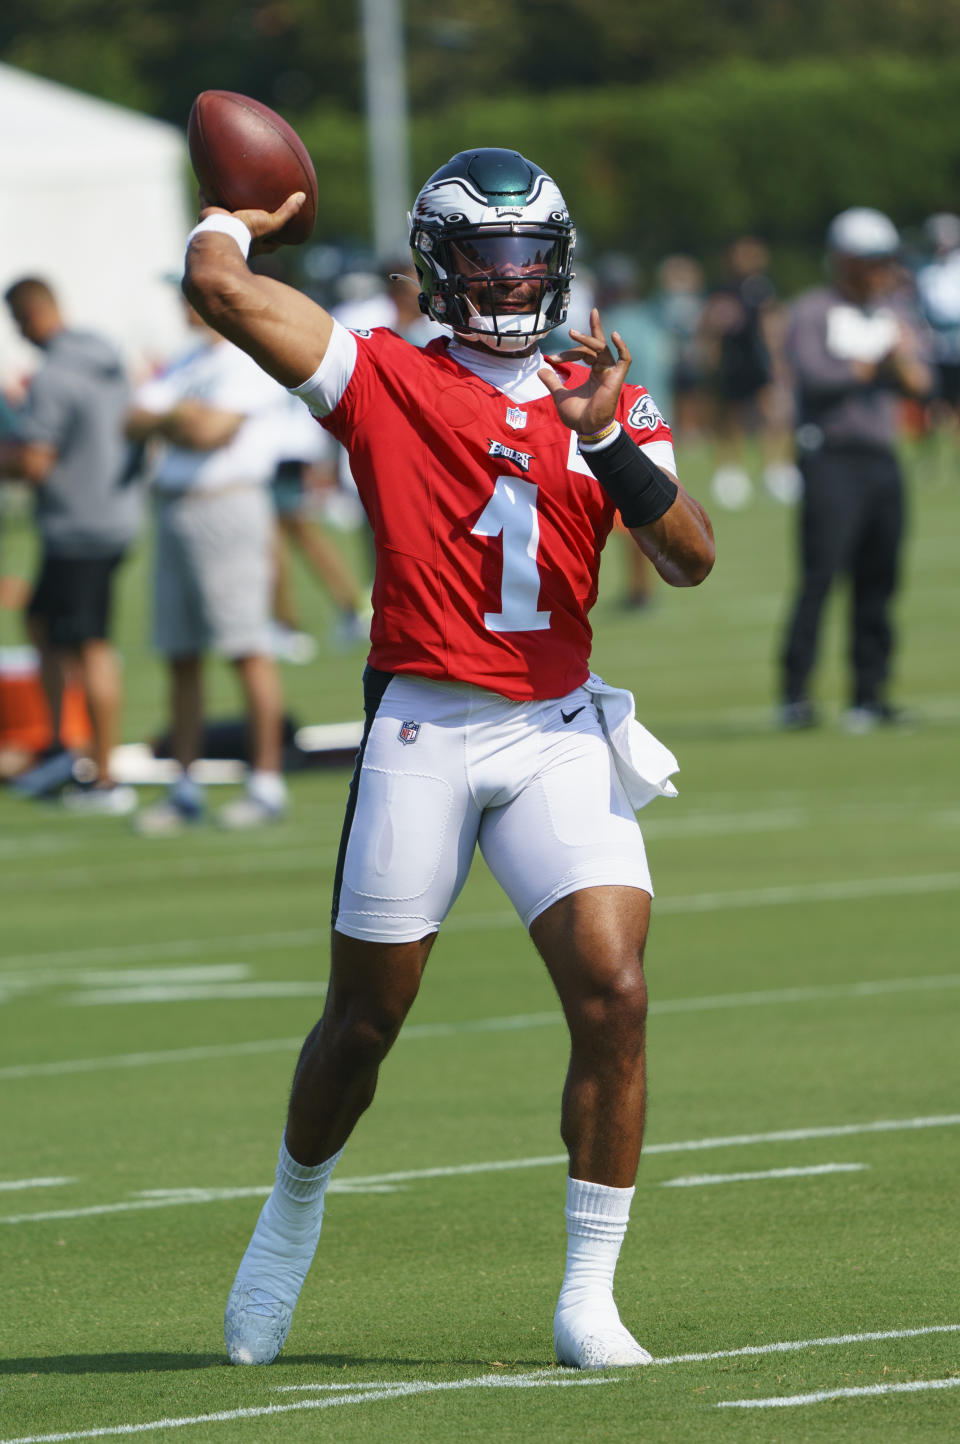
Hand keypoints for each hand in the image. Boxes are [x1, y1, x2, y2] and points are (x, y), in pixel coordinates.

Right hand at [197, 190, 305, 253]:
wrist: (220, 234)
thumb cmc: (248, 233)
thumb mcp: (272, 223)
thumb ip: (287, 212)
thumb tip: (302, 196)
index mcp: (257, 242)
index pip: (272, 239)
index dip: (279, 232)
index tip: (284, 222)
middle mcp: (240, 235)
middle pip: (249, 223)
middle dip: (252, 215)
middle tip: (258, 203)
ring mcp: (224, 226)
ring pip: (228, 211)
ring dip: (229, 202)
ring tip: (233, 188)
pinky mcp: (210, 215)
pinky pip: (208, 200)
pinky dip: (207, 192)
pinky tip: (207, 181)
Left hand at [538, 309, 630, 435]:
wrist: (586, 429)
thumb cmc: (577, 416)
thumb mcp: (560, 395)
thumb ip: (553, 382)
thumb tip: (540, 370)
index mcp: (594, 373)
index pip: (586, 352)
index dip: (569, 352)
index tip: (553, 358)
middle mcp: (604, 370)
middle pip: (596, 346)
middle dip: (586, 335)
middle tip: (569, 330)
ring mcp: (611, 373)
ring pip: (602, 349)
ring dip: (588, 340)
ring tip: (572, 333)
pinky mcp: (617, 378)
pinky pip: (625, 360)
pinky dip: (622, 347)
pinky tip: (614, 335)